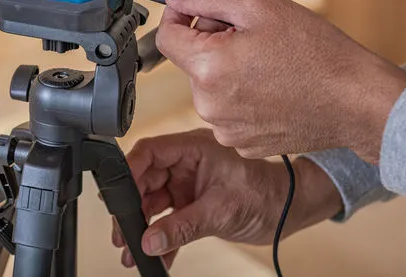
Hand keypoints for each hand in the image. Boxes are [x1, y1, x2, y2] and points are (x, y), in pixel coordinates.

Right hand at [112, 129, 341, 268]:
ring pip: (154, 203)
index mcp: (193, 148)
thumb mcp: (220, 210)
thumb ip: (182, 227)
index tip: (116, 197)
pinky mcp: (192, 203)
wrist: (289, 210)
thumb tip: (149, 240)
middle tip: (122, 233)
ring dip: (143, 228)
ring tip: (132, 252)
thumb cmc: (266, 194)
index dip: (129, 171)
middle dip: (132, 208)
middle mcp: (187, 163)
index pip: (150, 152)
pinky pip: (169, 219)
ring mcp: (188, 184)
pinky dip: (162, 238)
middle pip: (146, 180)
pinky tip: (156, 256)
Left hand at [156, 0, 405, 162]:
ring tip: (269, 63)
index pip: (165, 36)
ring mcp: (224, 129)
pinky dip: (242, 96)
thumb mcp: (261, 4)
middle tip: (254, 36)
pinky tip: (274, 87)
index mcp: (208, 68)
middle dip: (213, 42)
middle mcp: (208, 105)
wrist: (356, 102)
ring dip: (228, 69)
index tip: (202, 10)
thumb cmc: (316, 52)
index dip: (181, 16)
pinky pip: (228, 110)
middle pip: (191, 60)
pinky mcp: (242, 144)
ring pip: (210, 86)